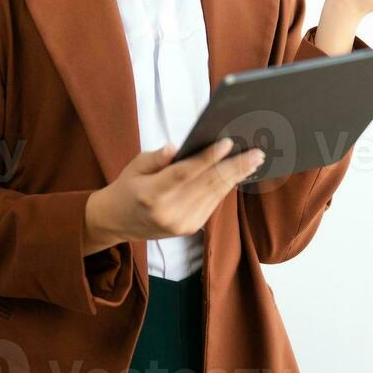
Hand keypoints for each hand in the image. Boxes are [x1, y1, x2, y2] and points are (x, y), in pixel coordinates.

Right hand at [81, 140, 263, 254]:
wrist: (115, 222)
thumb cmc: (127, 187)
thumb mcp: (134, 167)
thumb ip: (156, 158)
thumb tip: (176, 148)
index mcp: (151, 194)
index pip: (184, 173)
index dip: (207, 158)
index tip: (228, 143)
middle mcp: (168, 212)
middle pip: (207, 185)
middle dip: (235, 167)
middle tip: (257, 152)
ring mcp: (180, 224)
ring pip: (214, 195)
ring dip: (237, 176)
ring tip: (254, 160)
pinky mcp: (189, 229)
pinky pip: (212, 203)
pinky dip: (226, 187)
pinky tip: (239, 174)